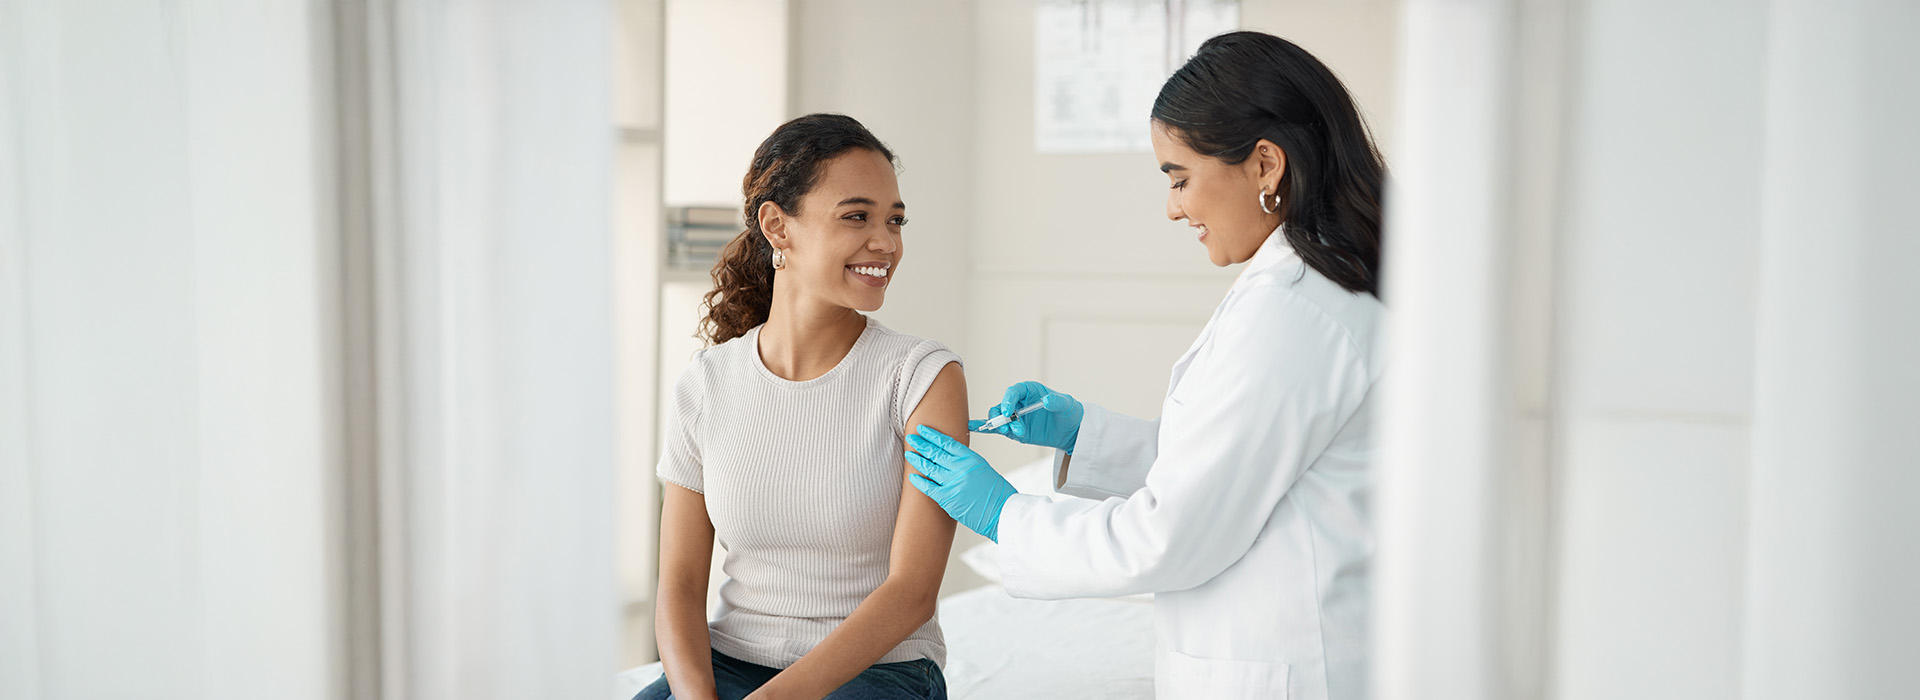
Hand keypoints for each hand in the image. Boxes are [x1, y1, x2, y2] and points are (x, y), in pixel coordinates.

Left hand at [905, 425, 1017, 541]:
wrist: (1003, 513)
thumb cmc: (998, 493)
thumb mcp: (984, 469)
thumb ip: (967, 462)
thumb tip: (951, 458)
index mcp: (971, 458)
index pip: (947, 443)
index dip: (933, 435)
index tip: (923, 430)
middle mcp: (960, 468)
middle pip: (936, 453)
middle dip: (921, 444)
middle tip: (911, 438)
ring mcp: (953, 483)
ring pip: (929, 467)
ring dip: (917, 459)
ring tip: (909, 453)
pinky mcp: (947, 498)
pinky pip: (928, 487)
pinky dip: (919, 481)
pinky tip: (912, 476)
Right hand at [968, 381, 1082, 452]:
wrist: (1071, 430)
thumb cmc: (1068, 412)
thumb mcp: (1066, 404)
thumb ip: (1056, 401)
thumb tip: (1047, 400)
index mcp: (1028, 390)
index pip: (1013, 392)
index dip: (1008, 400)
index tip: (1009, 411)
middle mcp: (1018, 402)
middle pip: (1001, 406)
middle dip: (1002, 417)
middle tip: (1010, 427)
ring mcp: (1015, 417)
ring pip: (999, 418)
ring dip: (1002, 426)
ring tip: (1015, 433)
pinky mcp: (1014, 430)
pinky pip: (998, 428)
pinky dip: (987, 428)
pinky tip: (975, 428)